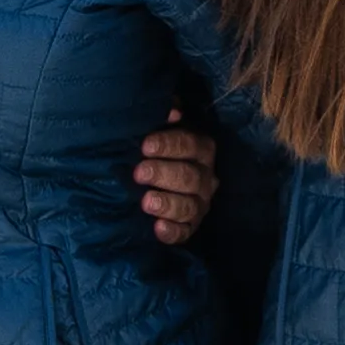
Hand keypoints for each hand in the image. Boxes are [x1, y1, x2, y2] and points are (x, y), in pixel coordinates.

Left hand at [130, 117, 220, 245]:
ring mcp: (200, 204)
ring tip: (145, 202)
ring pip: (190, 206)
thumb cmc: (152, 150)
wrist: (150, 180)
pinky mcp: (190, 227)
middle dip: (163, 174)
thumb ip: (163, 118)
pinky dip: (172, 232)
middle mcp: (206, 177)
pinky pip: (185, 233)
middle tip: (138, 173)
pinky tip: (157, 228)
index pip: (191, 145)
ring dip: (168, 204)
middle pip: (190, 177)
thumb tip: (170, 111)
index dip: (169, 145)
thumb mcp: (158, 130)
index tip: (145, 146)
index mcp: (201, 150)